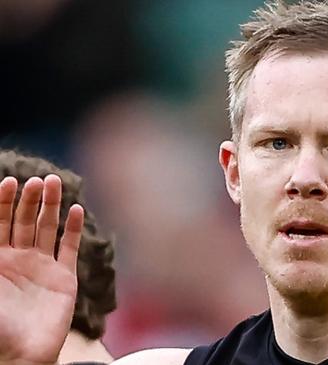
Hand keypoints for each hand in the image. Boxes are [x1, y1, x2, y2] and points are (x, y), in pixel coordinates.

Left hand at [0, 175, 83, 364]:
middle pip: (23, 220)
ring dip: (50, 206)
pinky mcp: (64, 277)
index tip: (9, 182)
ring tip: (53, 182)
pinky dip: (73, 229)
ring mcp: (42, 266)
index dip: (3, 202)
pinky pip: (69, 248)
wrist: (23, 354)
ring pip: (46, 228)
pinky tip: (76, 210)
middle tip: (36, 179)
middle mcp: (18, 259)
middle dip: (29, 199)